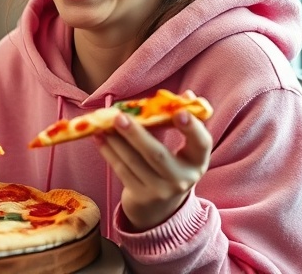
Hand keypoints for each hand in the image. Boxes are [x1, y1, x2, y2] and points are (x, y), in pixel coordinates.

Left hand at [95, 110, 211, 230]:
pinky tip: (99, 138)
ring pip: (134, 162)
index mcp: (197, 161)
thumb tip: (187, 95)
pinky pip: (122, 170)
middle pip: (158, 155)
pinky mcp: (141, 196)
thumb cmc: (172, 165)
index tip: (179, 112)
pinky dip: (109, 152)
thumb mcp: (185, 148)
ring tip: (104, 124)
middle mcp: (182, 179)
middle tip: (119, 117)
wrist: (160, 207)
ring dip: (116, 141)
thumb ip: (184, 121)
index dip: (192, 128)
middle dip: (136, 135)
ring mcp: (161, 190)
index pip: (201, 144)